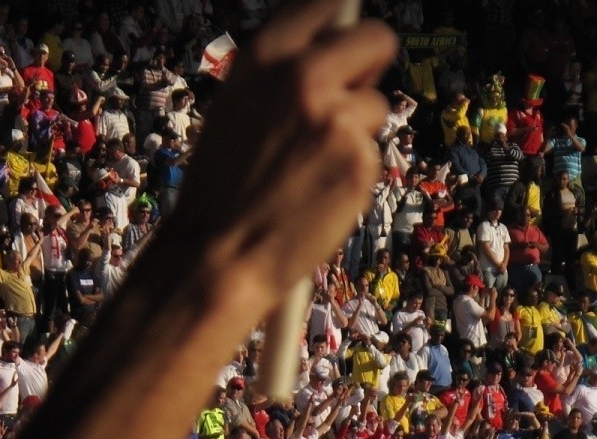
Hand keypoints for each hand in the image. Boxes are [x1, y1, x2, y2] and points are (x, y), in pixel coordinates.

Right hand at [165, 0, 396, 302]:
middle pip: (376, 37)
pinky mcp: (359, 160)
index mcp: (263, 55)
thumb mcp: (237, 105)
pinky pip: (374, 152)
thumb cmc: (223, 187)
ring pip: (377, 104)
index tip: (343, 45)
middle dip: (370, 65)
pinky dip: (354, 171)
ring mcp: (336, 118)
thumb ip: (283, 72)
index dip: (342, 27)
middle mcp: (303, 77)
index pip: (328, 4)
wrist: (219, 255)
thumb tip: (332, 48)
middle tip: (348, 98)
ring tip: (314, 163)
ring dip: (358, 130)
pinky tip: (319, 190)